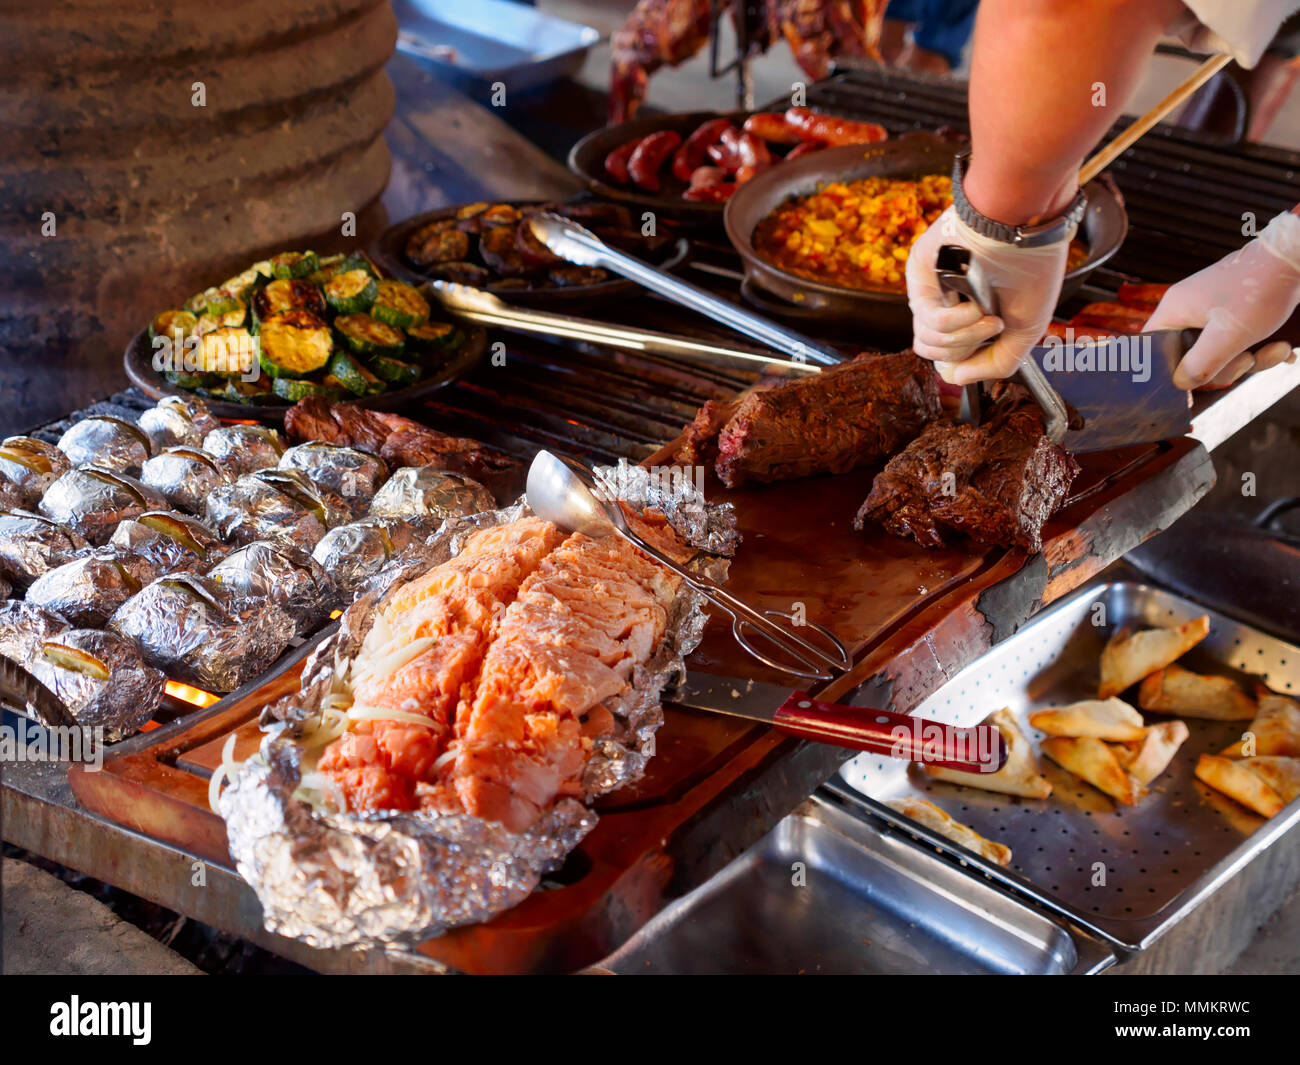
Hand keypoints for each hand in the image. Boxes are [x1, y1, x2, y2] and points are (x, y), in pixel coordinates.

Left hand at [906, 206, 1071, 383]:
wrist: (1028, 227)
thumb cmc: (1032, 269)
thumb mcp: (1025, 330)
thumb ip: (995, 363)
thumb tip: (957, 377)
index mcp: (964, 312)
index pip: (948, 354)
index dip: (968, 359)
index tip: (993, 340)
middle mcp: (943, 301)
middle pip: (934, 352)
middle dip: (967, 348)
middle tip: (993, 325)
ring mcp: (929, 288)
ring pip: (928, 343)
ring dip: (965, 337)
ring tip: (987, 316)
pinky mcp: (919, 274)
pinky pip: (929, 321)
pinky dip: (958, 322)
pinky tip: (976, 306)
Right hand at [1144, 212, 1299, 389]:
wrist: (1296, 257)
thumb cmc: (1259, 289)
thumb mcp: (1228, 335)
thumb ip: (1200, 364)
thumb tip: (1181, 383)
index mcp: (1174, 311)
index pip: (1150, 349)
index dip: (1166, 371)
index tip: (1191, 384)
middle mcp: (1188, 310)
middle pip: (1191, 357)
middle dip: (1226, 367)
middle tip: (1248, 361)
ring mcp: (1212, 311)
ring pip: (1219, 352)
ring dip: (1252, 359)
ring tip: (1277, 349)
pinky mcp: (1234, 312)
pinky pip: (1236, 342)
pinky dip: (1259, 348)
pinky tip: (1280, 347)